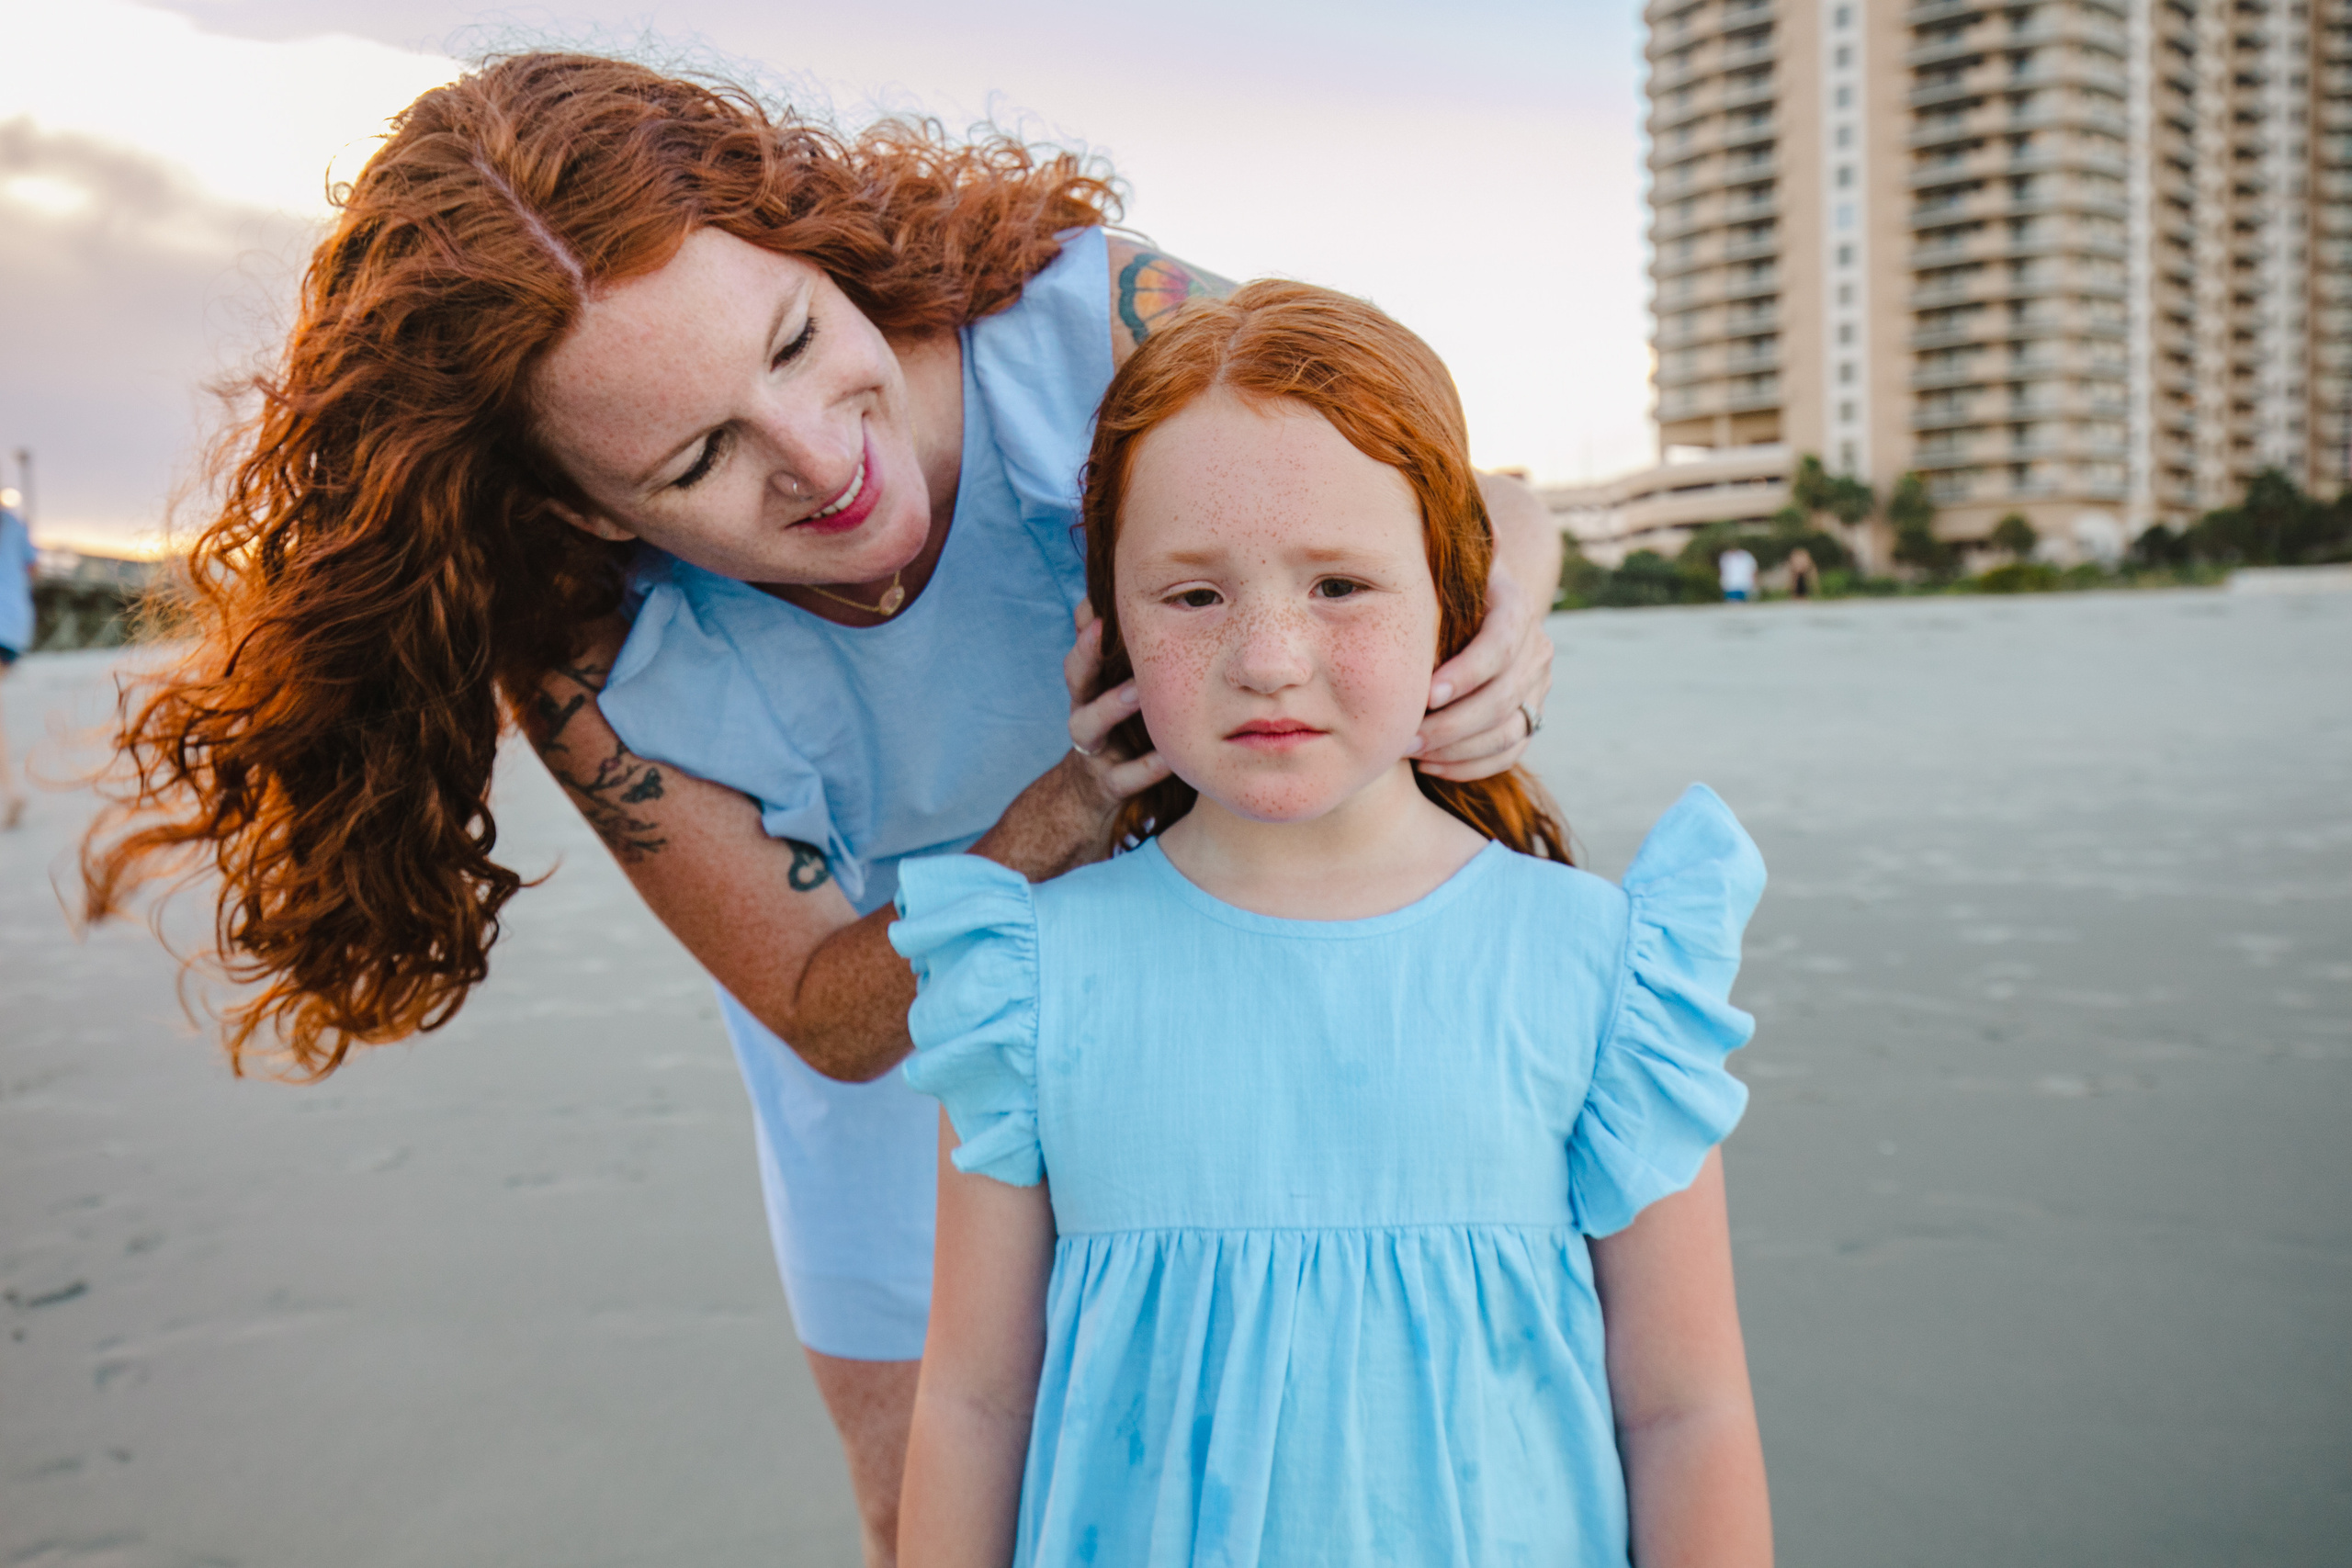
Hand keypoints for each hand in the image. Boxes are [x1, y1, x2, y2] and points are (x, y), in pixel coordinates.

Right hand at [1062, 604, 1171, 805]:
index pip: (1082, 646)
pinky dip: (1146, 767)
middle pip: (1074, 678)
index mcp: (1090, 686)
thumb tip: (1126, 602)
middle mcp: (1084, 711)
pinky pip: (1124, 777)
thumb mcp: (1115, 690)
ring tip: (1136, 692)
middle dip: (1085, 653)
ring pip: (1087, 726)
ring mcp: (1093, 749)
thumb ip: (1120, 654)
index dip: (1085, 623)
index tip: (1098, 598)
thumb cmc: (1117, 730)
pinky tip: (1169, 759)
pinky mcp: (1108, 784)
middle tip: (1101, 629)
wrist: (1092, 793)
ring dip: (1109, 706)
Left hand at [1414, 566, 1554, 780]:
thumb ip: (1435, 546)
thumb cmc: (1441, 582)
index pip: (1502, 643)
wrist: (1475, 605)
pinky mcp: (1530, 713)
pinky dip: (1473, 764)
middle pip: (1504, 695)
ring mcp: (1536, 683)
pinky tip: (1434, 765)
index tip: (1426, 694)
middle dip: (1453, 722)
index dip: (1468, 672)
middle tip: (1407, 737)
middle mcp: (1535, 646)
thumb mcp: (1442, 562)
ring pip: (1509, 728)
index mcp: (1513, 606)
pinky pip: (1511, 749)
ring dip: (1459, 747)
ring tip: (1413, 752)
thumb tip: (1436, 510)